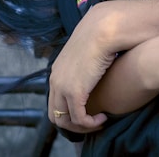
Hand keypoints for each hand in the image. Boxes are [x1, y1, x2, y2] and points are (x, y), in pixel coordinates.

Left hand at [47, 5, 113, 132]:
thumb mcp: (87, 53)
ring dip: (81, 126)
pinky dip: (90, 123)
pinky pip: (79, 118)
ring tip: (98, 122)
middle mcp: (55, 80)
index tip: (88, 112)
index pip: (55, 100)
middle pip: (55, 114)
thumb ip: (85, 63)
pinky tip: (103, 118)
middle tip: (91, 123)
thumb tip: (94, 68)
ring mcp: (62, 86)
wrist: (103, 30)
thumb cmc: (101, 38)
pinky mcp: (74, 92)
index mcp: (56, 71)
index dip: (70, 111)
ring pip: (64, 120)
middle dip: (72, 124)